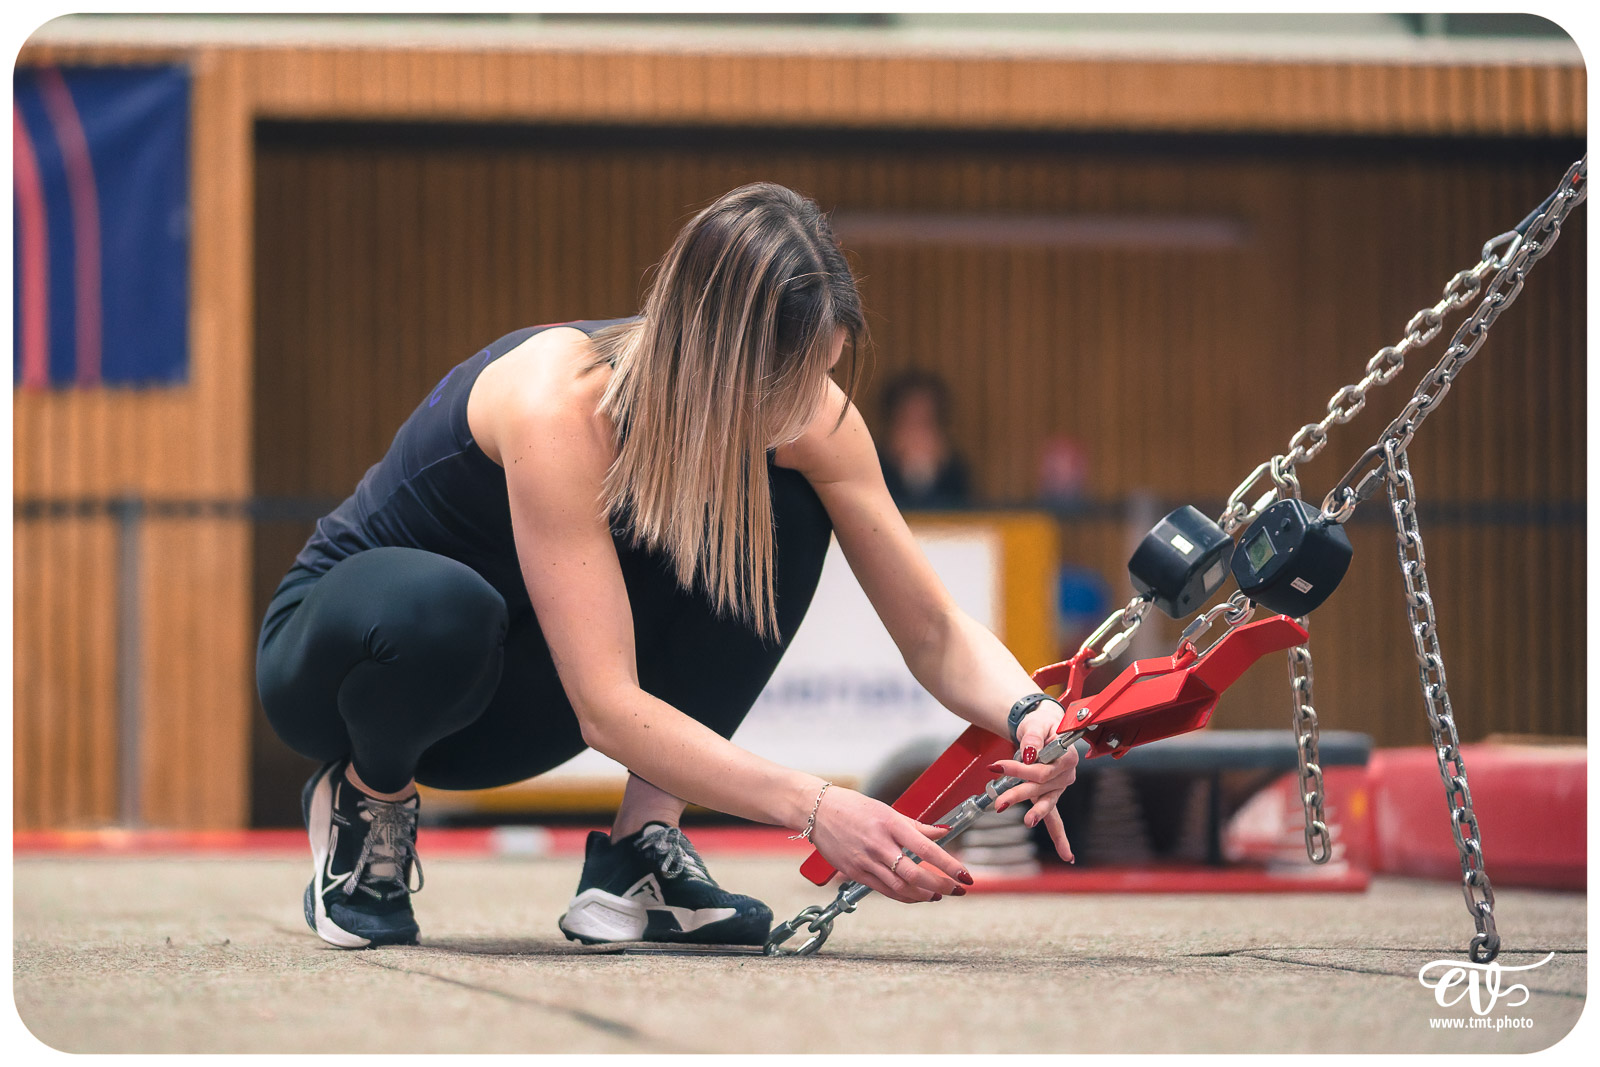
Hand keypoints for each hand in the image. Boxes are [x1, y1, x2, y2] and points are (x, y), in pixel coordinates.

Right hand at [808, 786, 972, 902]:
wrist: (817, 811)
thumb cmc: (853, 807)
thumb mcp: (887, 810)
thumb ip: (917, 826)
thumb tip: (944, 833)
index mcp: (890, 824)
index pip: (926, 848)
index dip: (949, 865)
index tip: (965, 875)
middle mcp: (879, 844)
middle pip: (915, 874)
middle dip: (941, 885)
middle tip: (957, 889)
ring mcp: (866, 860)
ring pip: (901, 887)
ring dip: (924, 895)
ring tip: (939, 894)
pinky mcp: (856, 873)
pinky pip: (885, 890)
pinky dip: (905, 896)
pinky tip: (917, 895)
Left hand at [995, 703, 1079, 862]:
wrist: (1044, 726)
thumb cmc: (1041, 723)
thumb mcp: (1036, 724)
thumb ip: (1033, 738)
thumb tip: (1028, 754)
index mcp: (1067, 756)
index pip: (1041, 769)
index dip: (1019, 770)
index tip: (997, 767)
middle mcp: (1067, 774)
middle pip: (1040, 787)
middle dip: (1018, 793)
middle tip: (999, 801)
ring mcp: (1060, 786)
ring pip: (1045, 801)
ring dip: (1034, 812)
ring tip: (1027, 820)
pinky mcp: (1051, 794)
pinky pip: (1055, 817)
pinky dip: (1060, 836)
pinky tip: (1067, 855)